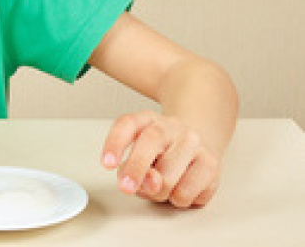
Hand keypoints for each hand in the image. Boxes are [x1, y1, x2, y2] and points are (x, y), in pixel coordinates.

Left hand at [101, 110, 221, 207]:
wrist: (200, 143)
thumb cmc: (162, 153)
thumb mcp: (138, 155)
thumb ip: (131, 168)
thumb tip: (149, 183)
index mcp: (147, 119)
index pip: (127, 124)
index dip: (115, 143)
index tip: (107, 163)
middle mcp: (171, 126)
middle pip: (150, 141)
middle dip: (136, 168)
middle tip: (126, 187)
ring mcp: (194, 142)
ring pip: (169, 176)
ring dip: (158, 192)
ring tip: (163, 185)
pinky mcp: (212, 163)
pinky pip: (187, 192)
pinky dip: (178, 199)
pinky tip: (181, 186)